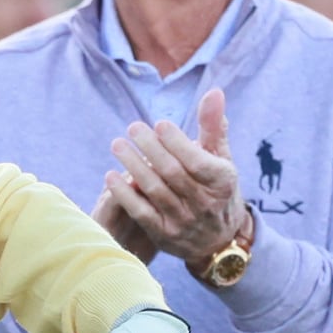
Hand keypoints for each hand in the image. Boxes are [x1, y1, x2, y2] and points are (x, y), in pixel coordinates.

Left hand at [96, 85, 247, 277]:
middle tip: (132, 128)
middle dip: (149, 147)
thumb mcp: (221, 159)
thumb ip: (213, 127)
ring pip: (154, 189)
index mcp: (222, 181)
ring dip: (133, 165)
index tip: (158, 124)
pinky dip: (124, 194)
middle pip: (171, 171)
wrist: (218, 240)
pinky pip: (141, 213)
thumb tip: (213, 92)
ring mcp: (183, 221)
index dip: (175, 141)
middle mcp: (204, 203)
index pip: (195, 159)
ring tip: (117, 145)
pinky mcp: (164, 235)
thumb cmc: (217, 189)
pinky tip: (110, 176)